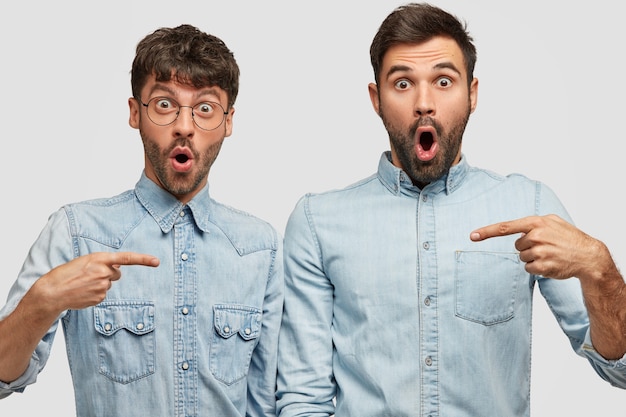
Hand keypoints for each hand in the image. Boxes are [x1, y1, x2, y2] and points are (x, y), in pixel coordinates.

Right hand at [32, 252, 159, 312]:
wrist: (52, 291)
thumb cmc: (67, 273)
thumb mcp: (85, 261)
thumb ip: (103, 262)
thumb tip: (118, 268)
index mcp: (100, 258)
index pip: (127, 258)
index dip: (143, 259)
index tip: (156, 261)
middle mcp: (104, 272)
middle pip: (116, 274)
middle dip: (108, 274)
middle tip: (90, 275)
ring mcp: (103, 286)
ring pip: (108, 284)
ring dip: (99, 283)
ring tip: (83, 284)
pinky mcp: (100, 297)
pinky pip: (103, 294)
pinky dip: (95, 293)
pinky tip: (83, 292)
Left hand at [470, 214, 605, 279]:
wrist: (589, 256)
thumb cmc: (569, 238)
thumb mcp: (553, 222)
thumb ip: (533, 224)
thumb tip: (516, 231)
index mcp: (536, 223)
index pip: (506, 227)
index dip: (487, 232)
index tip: (472, 235)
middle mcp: (536, 236)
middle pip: (518, 246)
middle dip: (528, 247)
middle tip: (547, 247)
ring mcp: (539, 252)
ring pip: (523, 258)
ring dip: (534, 258)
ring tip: (551, 254)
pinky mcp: (542, 266)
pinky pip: (529, 268)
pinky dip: (537, 268)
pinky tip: (551, 263)